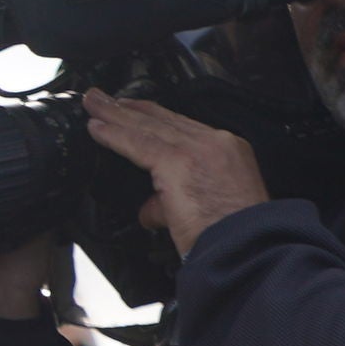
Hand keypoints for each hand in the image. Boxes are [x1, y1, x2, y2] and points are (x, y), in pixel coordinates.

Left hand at [82, 90, 269, 257]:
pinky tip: (96, 127)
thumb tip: (151, 209)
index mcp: (229, 152)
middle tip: (104, 98)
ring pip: (148, 126)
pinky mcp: (179, 161)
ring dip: (115, 114)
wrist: (251, 248)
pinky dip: (114, 134)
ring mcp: (199, 149)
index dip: (155, 117)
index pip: (184, 128)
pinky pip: (138, 143)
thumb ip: (173, 203)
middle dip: (131, 108)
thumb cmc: (234, 238)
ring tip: (93, 103)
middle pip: (164, 120)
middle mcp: (216, 143)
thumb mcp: (209, 209)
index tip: (134, 109)